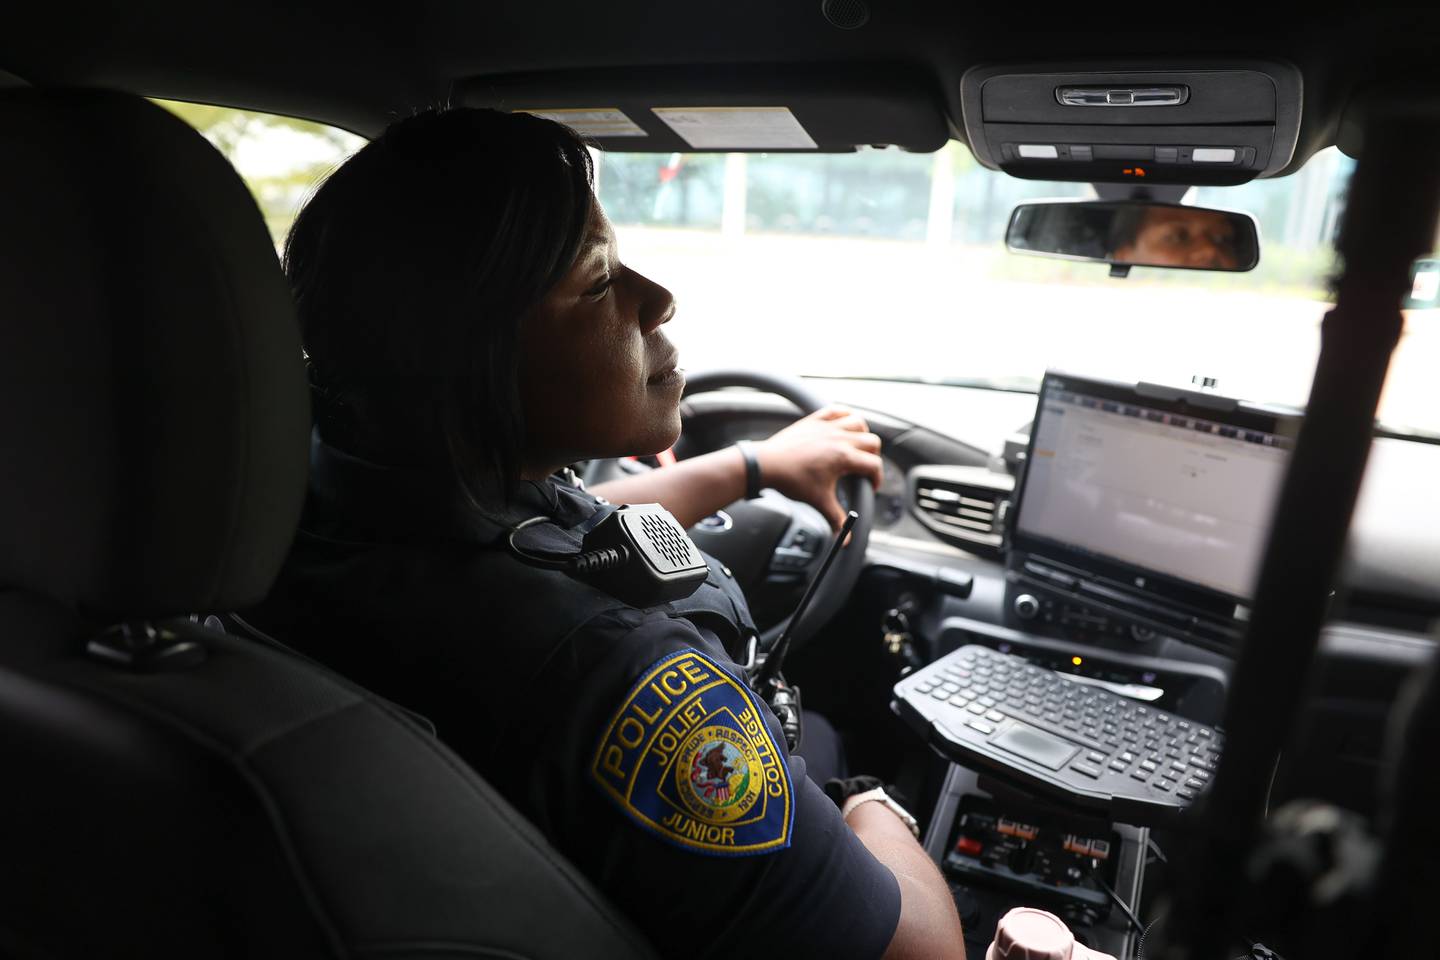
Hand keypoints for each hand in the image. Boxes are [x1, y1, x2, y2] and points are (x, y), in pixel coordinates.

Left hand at [754, 404, 883, 532]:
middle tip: (863, 469)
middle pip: (872, 442)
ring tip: (857, 446)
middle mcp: (839, 438)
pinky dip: (844, 414)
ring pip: (858, 421)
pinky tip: (844, 424)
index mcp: (844, 457)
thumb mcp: (819, 502)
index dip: (876, 479)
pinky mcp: (814, 420)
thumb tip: (846, 539)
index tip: (869, 486)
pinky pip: (837, 410)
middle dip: (872, 457)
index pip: (874, 465)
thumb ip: (836, 520)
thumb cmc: (791, 481)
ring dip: (862, 433)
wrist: (766, 465)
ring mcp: (827, 427)